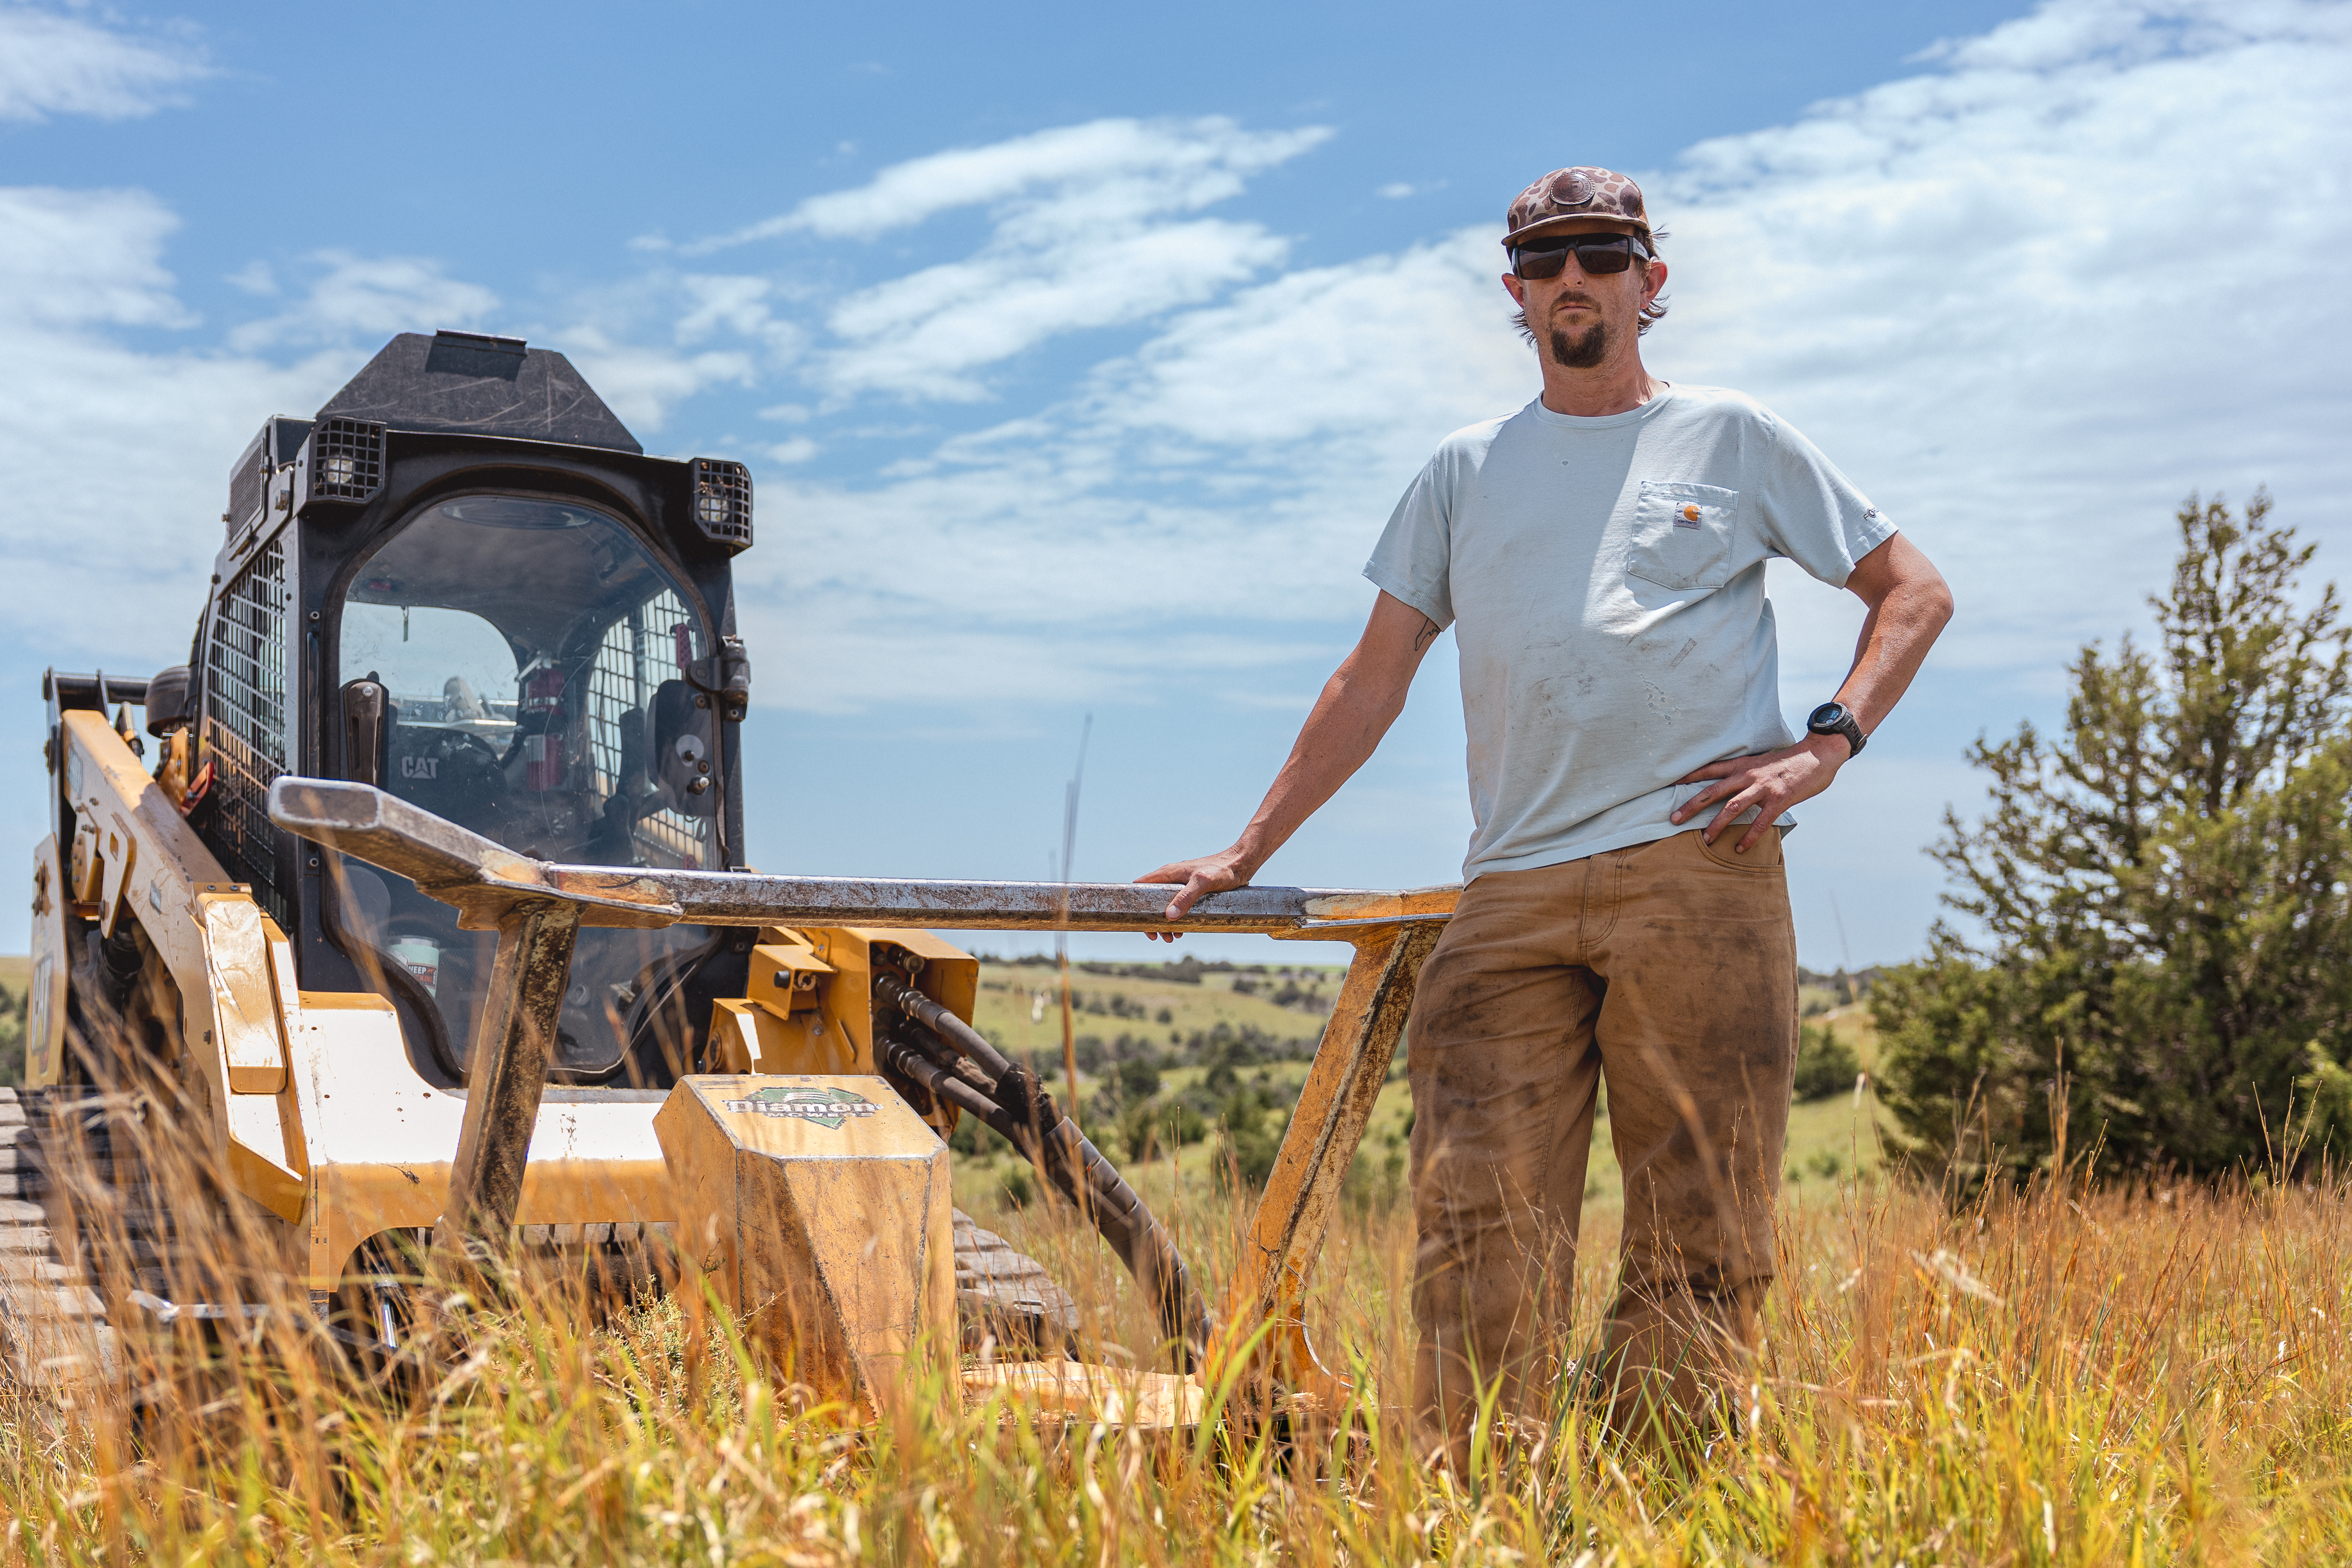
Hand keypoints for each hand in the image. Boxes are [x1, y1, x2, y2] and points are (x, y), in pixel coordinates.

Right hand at [1134, 847, 1258, 940]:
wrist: (1242, 863)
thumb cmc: (1223, 869)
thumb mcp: (1203, 883)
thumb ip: (1186, 897)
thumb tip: (1170, 916)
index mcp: (1169, 873)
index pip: (1141, 886)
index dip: (1136, 904)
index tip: (1142, 922)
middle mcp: (1172, 877)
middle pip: (1152, 900)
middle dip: (1153, 920)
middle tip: (1160, 936)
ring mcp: (1182, 884)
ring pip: (1166, 905)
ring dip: (1166, 922)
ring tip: (1172, 937)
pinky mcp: (1193, 890)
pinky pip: (1179, 906)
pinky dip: (1177, 919)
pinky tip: (1184, 929)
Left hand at [1670, 734, 1849, 852]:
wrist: (1817, 754)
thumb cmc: (1789, 761)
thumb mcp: (1761, 762)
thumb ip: (1745, 773)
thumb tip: (1731, 785)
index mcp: (1742, 765)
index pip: (1709, 769)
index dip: (1689, 775)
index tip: (1670, 782)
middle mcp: (1748, 775)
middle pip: (1713, 790)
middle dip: (1691, 805)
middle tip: (1674, 818)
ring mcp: (1763, 787)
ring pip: (1732, 807)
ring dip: (1716, 824)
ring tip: (1705, 840)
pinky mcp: (1779, 799)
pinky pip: (1760, 822)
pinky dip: (1748, 837)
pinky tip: (1739, 848)